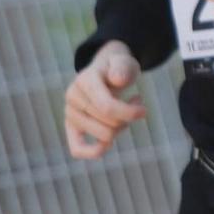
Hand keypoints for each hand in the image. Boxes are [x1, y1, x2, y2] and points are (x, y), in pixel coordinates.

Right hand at [64, 40, 146, 159]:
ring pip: (103, 137)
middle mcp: (73, 97)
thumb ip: (123, 67)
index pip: (106, 107)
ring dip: (120, 128)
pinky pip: (77, 149)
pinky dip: (95, 151)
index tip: (143, 110)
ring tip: (125, 112)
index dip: (129, 112)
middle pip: (109, 124)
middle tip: (135, 104)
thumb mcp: (125, 62)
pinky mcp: (70, 126)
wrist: (105, 70)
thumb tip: (117, 79)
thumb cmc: (118, 68)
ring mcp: (70, 113)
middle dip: (127, 118)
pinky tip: (109, 143)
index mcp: (85, 80)